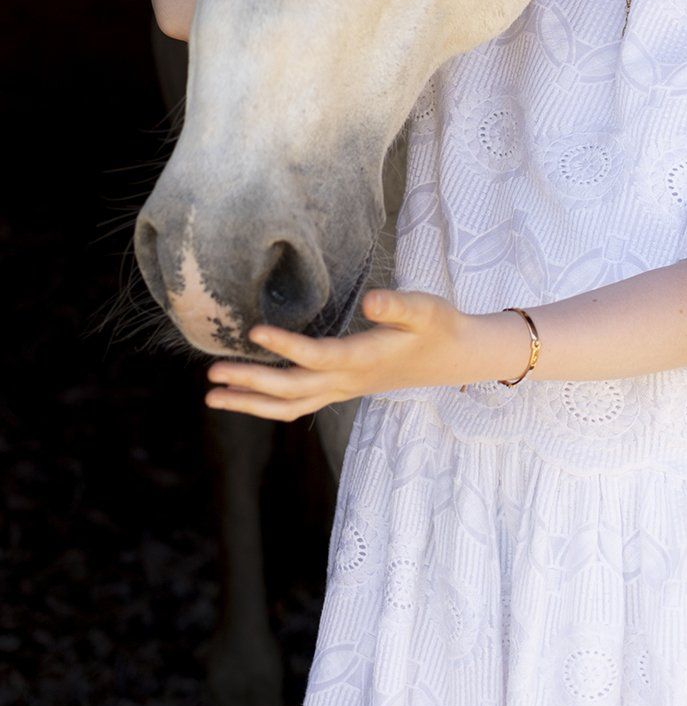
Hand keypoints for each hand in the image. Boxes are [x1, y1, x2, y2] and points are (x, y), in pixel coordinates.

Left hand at [203, 288, 469, 420]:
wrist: (456, 357)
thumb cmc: (439, 327)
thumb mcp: (425, 308)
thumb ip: (398, 305)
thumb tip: (371, 300)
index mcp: (364, 359)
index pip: (317, 356)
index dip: (286, 347)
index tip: (253, 332)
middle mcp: (348, 381)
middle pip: (292, 390)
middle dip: (250, 384)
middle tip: (210, 376)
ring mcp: (344, 388)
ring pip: (290, 405)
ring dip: (251, 402)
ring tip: (212, 397)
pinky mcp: (344, 387)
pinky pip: (300, 403)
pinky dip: (271, 403)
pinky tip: (248, 397)